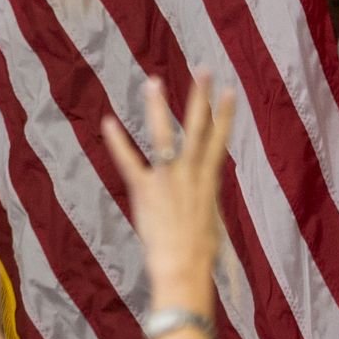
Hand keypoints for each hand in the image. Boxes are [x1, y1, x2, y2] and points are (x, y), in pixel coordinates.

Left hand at [101, 74, 236, 316]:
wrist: (185, 268)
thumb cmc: (198, 255)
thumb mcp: (210, 223)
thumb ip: (205, 205)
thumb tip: (205, 203)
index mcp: (209, 182)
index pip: (219, 141)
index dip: (225, 115)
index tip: (230, 92)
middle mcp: (191, 175)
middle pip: (199, 129)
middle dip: (201, 97)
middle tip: (204, 70)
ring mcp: (168, 180)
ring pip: (165, 135)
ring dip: (159, 107)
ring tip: (155, 81)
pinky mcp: (145, 190)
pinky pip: (128, 161)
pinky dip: (117, 142)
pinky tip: (108, 123)